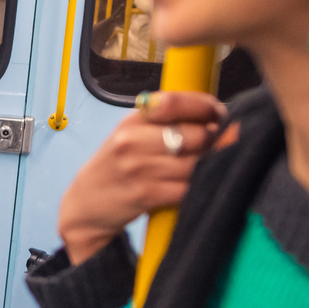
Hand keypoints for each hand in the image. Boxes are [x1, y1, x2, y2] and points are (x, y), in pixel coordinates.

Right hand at [57, 91, 228, 264]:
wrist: (86, 205)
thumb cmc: (117, 167)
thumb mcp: (131, 135)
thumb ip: (167, 123)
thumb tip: (222, 120)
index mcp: (132, 120)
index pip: (177, 102)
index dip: (208, 108)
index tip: (218, 115)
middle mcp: (132, 141)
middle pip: (197, 135)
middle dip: (213, 142)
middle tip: (211, 149)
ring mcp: (138, 168)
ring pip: (197, 164)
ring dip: (206, 168)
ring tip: (199, 169)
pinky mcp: (145, 195)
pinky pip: (187, 189)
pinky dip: (195, 189)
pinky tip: (188, 187)